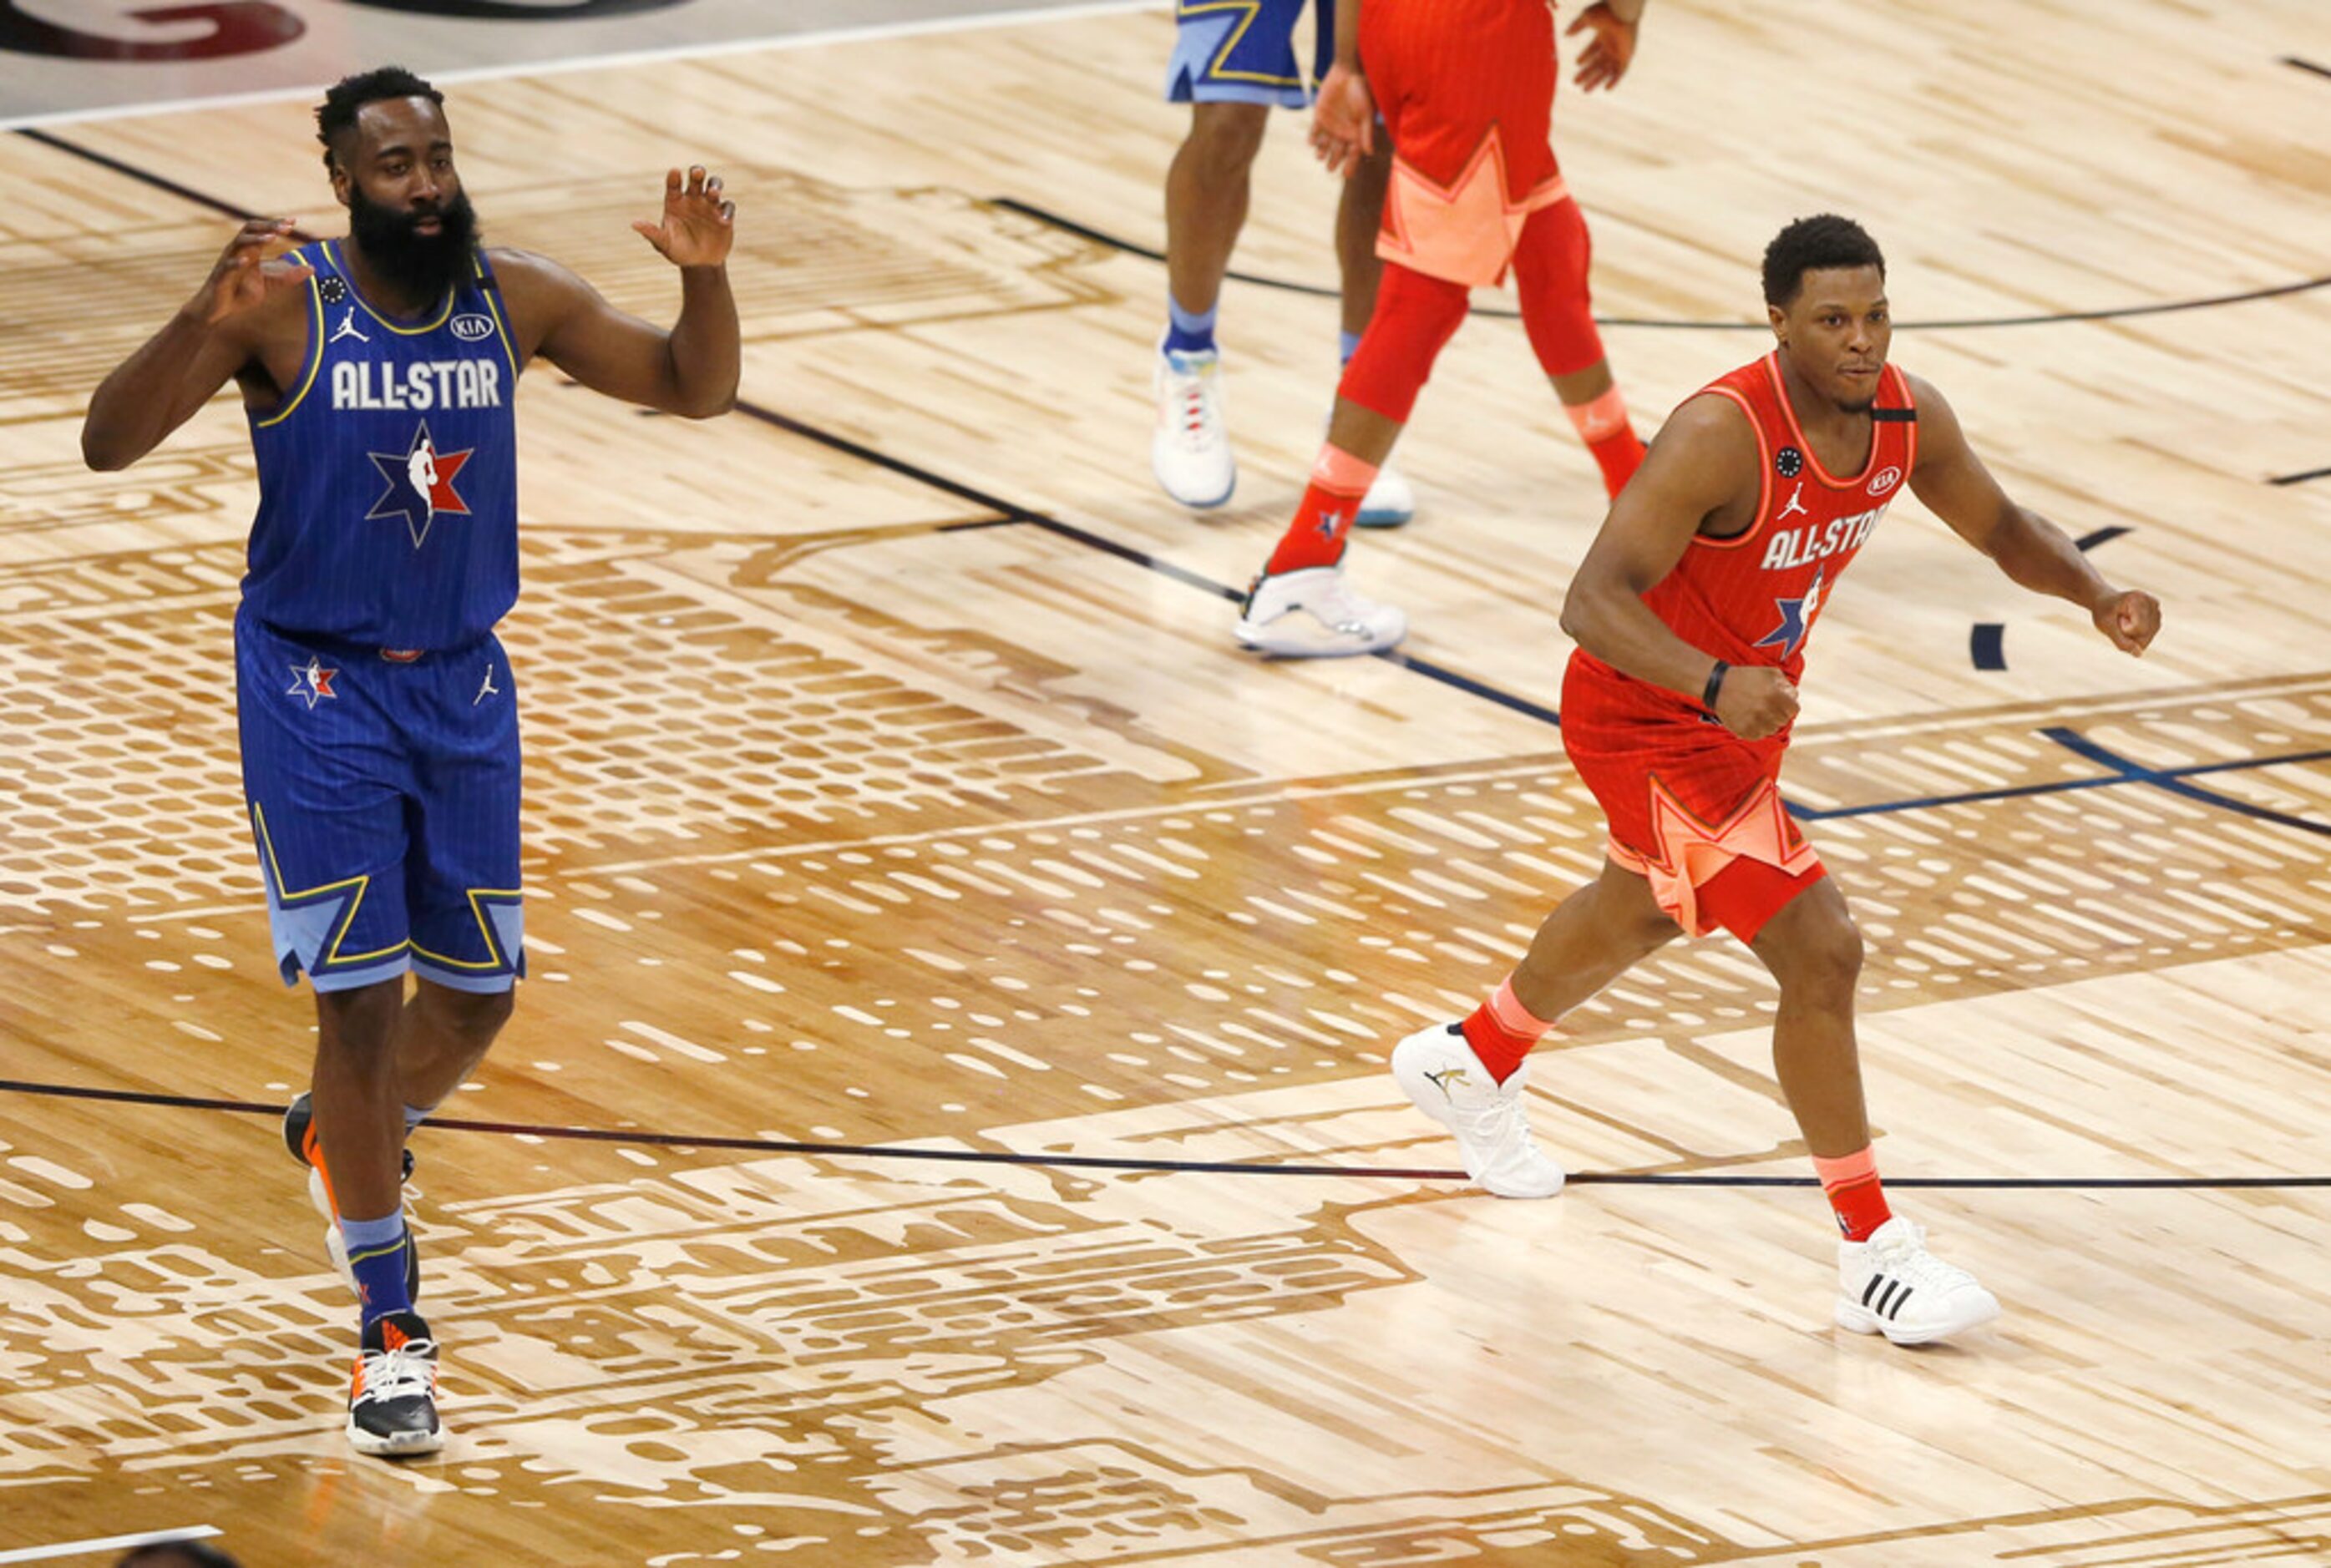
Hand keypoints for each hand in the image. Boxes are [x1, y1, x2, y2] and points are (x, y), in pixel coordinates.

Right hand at [187, 218, 310, 324]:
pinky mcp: (221, 277)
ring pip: (239, 244)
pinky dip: (236, 262)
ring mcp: (228, 263)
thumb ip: (288, 277)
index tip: (293, 221)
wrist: (218, 309)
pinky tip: (247, 260)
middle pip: (250, 231)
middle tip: (286, 226)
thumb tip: (312, 269)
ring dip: (256, 240)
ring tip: (272, 238)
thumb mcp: (270, 284)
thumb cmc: (241, 293)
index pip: (262, 232)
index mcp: (249, 251)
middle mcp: (237, 252)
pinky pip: (227, 266)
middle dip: (268, 227)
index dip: (276, 225)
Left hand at [633, 165, 735, 267]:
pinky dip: (726, 211)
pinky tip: (722, 220)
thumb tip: (634, 224)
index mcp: (675, 201)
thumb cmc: (678, 251)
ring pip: (714, 186)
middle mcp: (693, 199)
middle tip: (697, 172)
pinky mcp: (724, 216)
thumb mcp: (663, 243)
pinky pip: (727, 207)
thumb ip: (652, 233)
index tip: (674, 172)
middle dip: (697, 172)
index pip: (674, 184)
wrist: (699, 264)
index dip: (674, 177)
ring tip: (713, 193)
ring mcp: (710, 205)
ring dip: (715, 185)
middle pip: (696, 178)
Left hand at [1309, 61, 1375, 175]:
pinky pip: (1314, 131)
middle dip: (1333, 161)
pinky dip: (1312, 137)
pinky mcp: (1319, 116)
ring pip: (1325, 145)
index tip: (1347, 175)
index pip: (1353, 155)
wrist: (1348, 73)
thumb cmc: (1361, 92)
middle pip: (1337, 153)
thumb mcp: (1366, 113)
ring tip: (1320, 156)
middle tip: (1330, 169)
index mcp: (1356, 134)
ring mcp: (1330, 125)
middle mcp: (1343, 133)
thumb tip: (1369, 153)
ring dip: (1322, 151)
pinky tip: (1312, 142)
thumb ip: (1366, 132)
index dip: (1351, 165)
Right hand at [1566, 2, 1638, 91]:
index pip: (1593, 49)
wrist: (1622, 13)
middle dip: (1587, 73)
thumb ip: (1576, 26)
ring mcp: (1620, 51)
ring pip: (1607, 70)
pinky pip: (1621, 72)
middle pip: (1597, 63)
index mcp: (1604, 35)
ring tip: (1584, 90)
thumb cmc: (1605, 13)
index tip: (1577, 63)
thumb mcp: (1587, 18)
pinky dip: (1615, 80)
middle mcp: (1612, 44)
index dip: (1585, 56)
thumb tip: (1566, 34)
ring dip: (1596, 80)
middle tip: (1575, 83)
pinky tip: (1606, 89)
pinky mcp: (1627, 56)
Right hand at [1713, 664, 1799, 739]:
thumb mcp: (1770, 672)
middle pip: (1783, 721)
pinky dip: (1756, 729)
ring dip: (1767, 723)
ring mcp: (1755, 722)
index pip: (1794, 710)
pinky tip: (1750, 719)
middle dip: (1778, 714)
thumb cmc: (1747, 677)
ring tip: (1757, 713)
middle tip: (1766, 707)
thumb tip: (1793, 698)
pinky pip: (1758, 735)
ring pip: (1771, 730)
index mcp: (1775, 695)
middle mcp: (1766, 710)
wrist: (1719, 686)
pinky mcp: (1744, 731)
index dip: (1789, 706)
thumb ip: (1786, 684)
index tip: (1781, 704)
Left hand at [2091, 588, 2160, 653]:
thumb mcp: (2105, 626)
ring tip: (2125, 622)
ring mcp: (2157, 609)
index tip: (2117, 619)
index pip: (2140, 628)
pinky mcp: (2157, 616)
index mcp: (2138, 598)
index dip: (2125, 631)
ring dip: (2134, 636)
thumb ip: (2121, 641)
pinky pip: (2150, 636)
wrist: (2105, 602)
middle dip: (2130, 635)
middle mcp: (2151, 602)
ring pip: (2149, 636)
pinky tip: (2130, 625)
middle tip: (2119, 622)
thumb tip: (2139, 654)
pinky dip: (2138, 636)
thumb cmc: (2103, 612)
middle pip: (2146, 634)